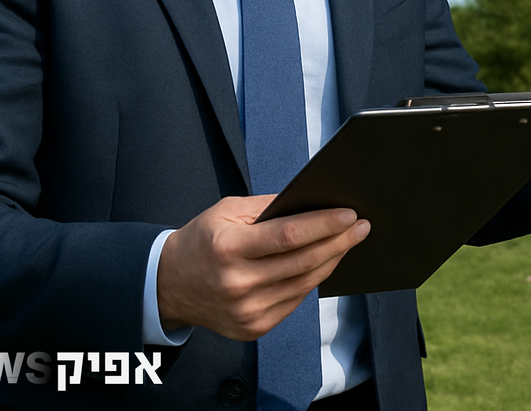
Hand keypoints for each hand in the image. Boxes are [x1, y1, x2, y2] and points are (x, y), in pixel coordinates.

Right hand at [156, 195, 369, 339]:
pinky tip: (324, 263)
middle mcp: (238, 283)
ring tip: (348, 242)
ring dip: (331, 261)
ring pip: (304, 284)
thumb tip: (313, 203)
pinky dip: (312, 281)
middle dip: (338, 241)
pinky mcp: (252, 327)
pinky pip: (294, 301)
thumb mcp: (226, 212)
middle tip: (361, 226)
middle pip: (303, 262)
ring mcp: (246, 310)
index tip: (349, 215)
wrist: (169, 286)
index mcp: (229, 248)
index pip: (289, 236)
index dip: (324, 225)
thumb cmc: (202, 241)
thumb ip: (269, 206)